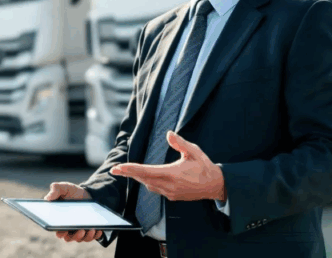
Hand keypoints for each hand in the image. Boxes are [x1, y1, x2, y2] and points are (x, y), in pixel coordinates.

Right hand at [43, 182, 103, 242]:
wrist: (87, 194)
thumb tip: (48, 198)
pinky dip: (95, 235)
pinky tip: (98, 229)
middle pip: (69, 238)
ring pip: (81, 238)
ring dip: (86, 236)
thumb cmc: (72, 192)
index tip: (64, 230)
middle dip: (75, 236)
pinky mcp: (89, 230)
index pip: (57, 231)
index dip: (60, 232)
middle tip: (80, 230)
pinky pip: (91, 237)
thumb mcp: (65, 187)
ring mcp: (78, 230)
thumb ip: (56, 189)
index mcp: (59, 220)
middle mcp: (68, 228)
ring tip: (92, 228)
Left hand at [110, 131, 225, 201]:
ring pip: (148, 185)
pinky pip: (156, 189)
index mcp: (172, 173)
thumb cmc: (204, 167)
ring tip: (128, 171)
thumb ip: (180, 143)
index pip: (145, 171)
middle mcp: (169, 185)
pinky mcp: (172, 196)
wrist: (215, 185)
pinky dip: (148, 182)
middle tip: (116, 169)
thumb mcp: (194, 151)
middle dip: (129, 173)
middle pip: (143, 179)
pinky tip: (147, 177)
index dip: (130, 169)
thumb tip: (168, 133)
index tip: (118, 168)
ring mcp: (170, 193)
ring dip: (138, 178)